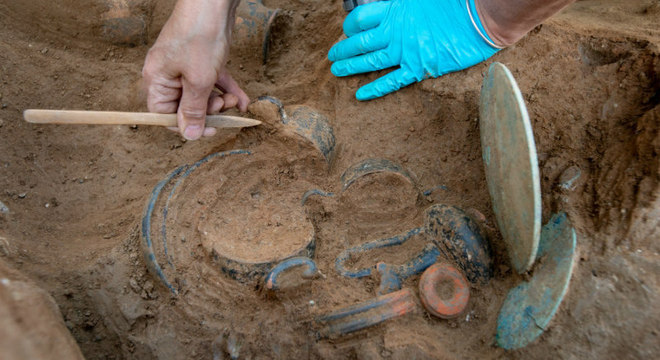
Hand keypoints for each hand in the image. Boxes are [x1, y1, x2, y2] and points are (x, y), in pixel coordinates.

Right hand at [142, 0, 248, 139]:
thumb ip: (193, 110)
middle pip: (186, 106)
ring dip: (221, 102)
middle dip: (209, 111)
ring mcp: (186, 66)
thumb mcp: (198, 80)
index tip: (210, 129)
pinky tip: (243, 100)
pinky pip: (213, 82)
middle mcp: (168, 75)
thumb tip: (188, 135)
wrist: (213, 3)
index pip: (164, 115)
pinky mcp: (202, 59)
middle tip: (225, 107)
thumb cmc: (200, 37)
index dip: (186, 126)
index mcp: (157, 80)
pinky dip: (228, 90)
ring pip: (202, 94)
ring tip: (235, 101)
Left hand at [328, 0, 500, 100]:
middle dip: (343, 49)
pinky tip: (360, 95)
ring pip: (370, 61)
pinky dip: (374, 89)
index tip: (347, 30)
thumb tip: (392, 9)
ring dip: (350, 67)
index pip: (361, 18)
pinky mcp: (418, 68)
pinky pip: (391, 81)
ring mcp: (405, 51)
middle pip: (360, 41)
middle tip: (333, 55)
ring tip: (336, 71)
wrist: (482, 17)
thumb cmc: (457, 2)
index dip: (349, 25)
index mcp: (396, 10)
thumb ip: (404, 5)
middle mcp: (395, 31)